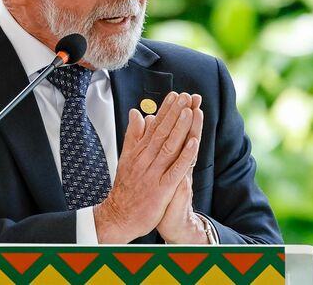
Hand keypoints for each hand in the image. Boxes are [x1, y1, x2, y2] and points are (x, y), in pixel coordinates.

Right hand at [94, 92, 198, 242]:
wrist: (118, 217)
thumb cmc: (126, 188)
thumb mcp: (126, 158)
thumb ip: (133, 135)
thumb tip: (137, 113)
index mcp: (139, 152)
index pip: (154, 127)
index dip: (166, 110)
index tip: (176, 95)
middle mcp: (146, 160)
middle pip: (162, 132)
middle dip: (175, 113)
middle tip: (186, 96)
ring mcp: (154, 174)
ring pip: (169, 147)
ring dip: (180, 128)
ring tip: (190, 110)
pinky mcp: (161, 189)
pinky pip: (175, 170)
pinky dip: (185, 156)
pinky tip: (193, 142)